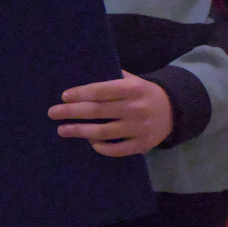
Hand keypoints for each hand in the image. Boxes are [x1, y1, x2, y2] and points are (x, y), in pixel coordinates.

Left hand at [49, 73, 174, 156]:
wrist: (174, 111)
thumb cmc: (144, 93)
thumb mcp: (133, 80)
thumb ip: (112, 79)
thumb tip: (83, 77)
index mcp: (133, 89)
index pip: (101, 91)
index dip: (80, 94)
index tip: (64, 96)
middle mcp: (136, 108)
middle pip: (97, 111)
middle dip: (72, 112)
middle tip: (53, 113)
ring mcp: (139, 128)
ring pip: (103, 132)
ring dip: (80, 131)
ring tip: (62, 130)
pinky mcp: (142, 145)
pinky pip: (116, 149)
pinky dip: (100, 147)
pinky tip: (89, 141)